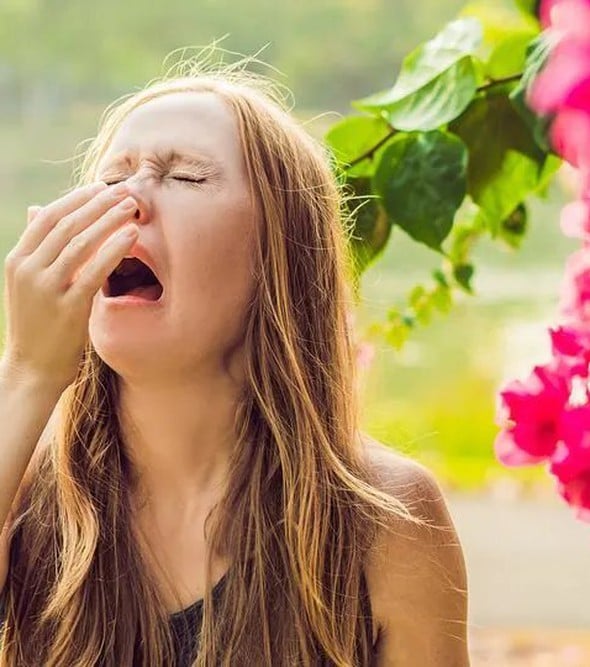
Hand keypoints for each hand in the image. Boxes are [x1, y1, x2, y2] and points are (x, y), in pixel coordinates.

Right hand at [1, 182, 139, 390]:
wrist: (31, 369)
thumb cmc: (38, 325)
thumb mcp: (31, 283)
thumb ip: (39, 249)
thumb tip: (39, 209)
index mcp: (18, 259)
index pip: (48, 216)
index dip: (77, 199)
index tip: (102, 187)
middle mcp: (27, 269)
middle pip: (66, 223)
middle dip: (98, 202)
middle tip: (125, 190)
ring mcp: (45, 288)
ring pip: (80, 242)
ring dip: (109, 219)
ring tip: (133, 206)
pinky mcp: (66, 307)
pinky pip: (93, 270)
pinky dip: (114, 248)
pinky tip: (133, 235)